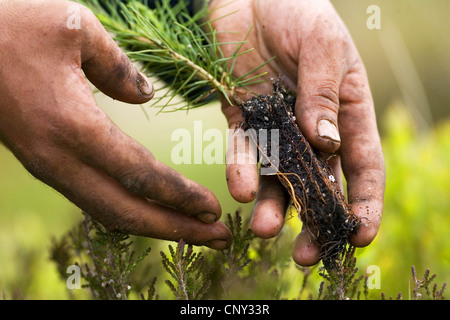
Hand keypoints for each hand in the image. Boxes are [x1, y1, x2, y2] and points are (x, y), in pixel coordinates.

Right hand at [0, 0, 231, 249]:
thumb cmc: (8, 25)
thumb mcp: (73, 27)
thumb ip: (117, 66)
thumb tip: (143, 96)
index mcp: (73, 128)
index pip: (141, 175)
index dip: (180, 196)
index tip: (214, 210)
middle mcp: (60, 160)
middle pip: (128, 212)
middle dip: (178, 229)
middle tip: (220, 240)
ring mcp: (49, 167)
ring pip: (110, 212)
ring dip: (156, 226)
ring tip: (196, 233)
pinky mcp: (45, 163)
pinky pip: (94, 199)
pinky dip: (131, 211)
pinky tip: (153, 210)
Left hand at [210, 0, 384, 263]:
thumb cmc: (299, 11)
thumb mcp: (323, 46)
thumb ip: (323, 95)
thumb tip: (325, 144)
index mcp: (345, 114)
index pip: (361, 166)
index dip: (363, 203)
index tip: (359, 236)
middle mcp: (312, 129)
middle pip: (318, 185)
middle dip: (313, 221)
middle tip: (306, 254)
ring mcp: (276, 127)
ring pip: (276, 177)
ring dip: (271, 206)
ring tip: (263, 229)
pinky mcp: (243, 119)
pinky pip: (242, 151)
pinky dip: (241, 170)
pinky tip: (240, 188)